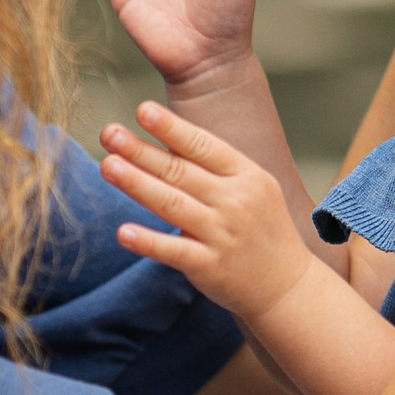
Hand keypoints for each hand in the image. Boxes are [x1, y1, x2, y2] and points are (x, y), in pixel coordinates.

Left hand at [99, 101, 313, 323]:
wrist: (288, 285)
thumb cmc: (261, 229)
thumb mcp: (252, 187)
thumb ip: (214, 166)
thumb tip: (164, 137)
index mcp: (245, 175)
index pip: (203, 145)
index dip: (171, 127)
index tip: (142, 110)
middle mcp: (234, 201)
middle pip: (180, 172)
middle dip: (141, 151)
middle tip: (108, 133)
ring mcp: (222, 234)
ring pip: (172, 204)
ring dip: (137, 184)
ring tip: (107, 166)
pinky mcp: (209, 266)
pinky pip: (174, 251)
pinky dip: (148, 241)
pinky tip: (123, 232)